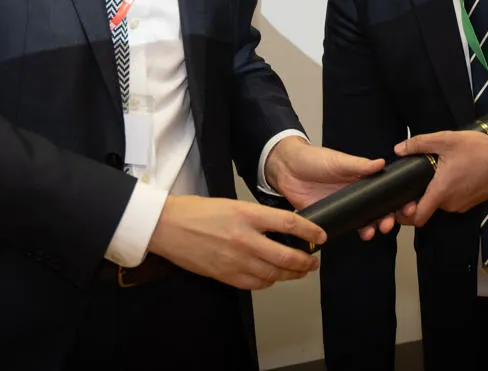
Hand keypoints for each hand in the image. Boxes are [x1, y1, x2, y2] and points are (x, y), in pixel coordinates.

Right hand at [147, 195, 323, 290]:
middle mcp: (244, 239)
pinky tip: (273, 277)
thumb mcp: (232, 204)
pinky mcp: (225, 275)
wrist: (167, 227)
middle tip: (313, 260)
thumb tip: (281, 228)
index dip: (310, 231)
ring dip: (291, 274)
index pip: (289, 224)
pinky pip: (256, 283)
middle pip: (286, 255)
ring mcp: (235, 260)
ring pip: (274, 273)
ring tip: (300, 271)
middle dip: (306, 261)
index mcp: (247, 215)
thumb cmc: (197, 212)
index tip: (320, 236)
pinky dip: (269, 281)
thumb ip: (257, 217)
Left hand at [264, 137, 394, 238]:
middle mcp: (355, 193)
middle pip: (378, 209)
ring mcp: (344, 206)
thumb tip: (381, 163)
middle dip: (388, 218)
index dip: (397, 199)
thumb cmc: (312, 159)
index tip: (407, 206)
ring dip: (373, 227)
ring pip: (365, 220)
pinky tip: (359, 234)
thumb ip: (359, 165)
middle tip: (390, 223)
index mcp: (360, 178)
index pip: (384, 190)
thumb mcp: (337, 160)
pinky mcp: (331, 215)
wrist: (286, 169)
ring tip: (373, 231)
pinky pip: (346, 226)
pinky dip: (355, 231)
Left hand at [393, 130, 487, 226]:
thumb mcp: (447, 139)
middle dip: (418, 197)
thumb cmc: (479, 149)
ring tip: (433, 173)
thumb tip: (398, 149)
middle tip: (413, 181)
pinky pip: (452, 200)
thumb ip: (419, 143)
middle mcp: (451, 204)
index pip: (417, 218)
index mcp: (441, 192)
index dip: (403, 215)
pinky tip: (449, 175)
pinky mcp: (472, 202)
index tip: (396, 204)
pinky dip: (447, 191)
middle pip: (426, 208)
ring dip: (434, 192)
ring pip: (440, 203)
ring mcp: (463, 205)